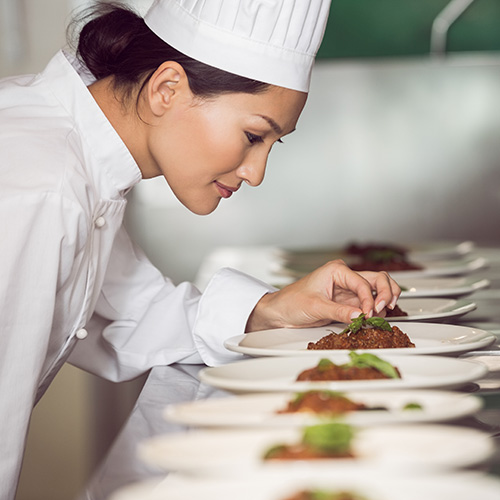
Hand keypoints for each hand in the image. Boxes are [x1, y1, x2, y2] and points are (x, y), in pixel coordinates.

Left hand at [246, 259, 399, 331]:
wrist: (281, 311)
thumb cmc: (291, 301)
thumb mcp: (316, 307)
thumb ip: (340, 311)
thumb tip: (360, 315)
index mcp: (336, 270)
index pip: (362, 282)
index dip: (369, 299)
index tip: (368, 313)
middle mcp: (345, 277)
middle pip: (377, 279)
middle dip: (385, 293)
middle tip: (384, 309)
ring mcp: (348, 290)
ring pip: (377, 289)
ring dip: (384, 299)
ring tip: (382, 313)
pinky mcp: (348, 302)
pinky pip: (368, 303)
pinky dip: (375, 310)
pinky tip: (375, 318)